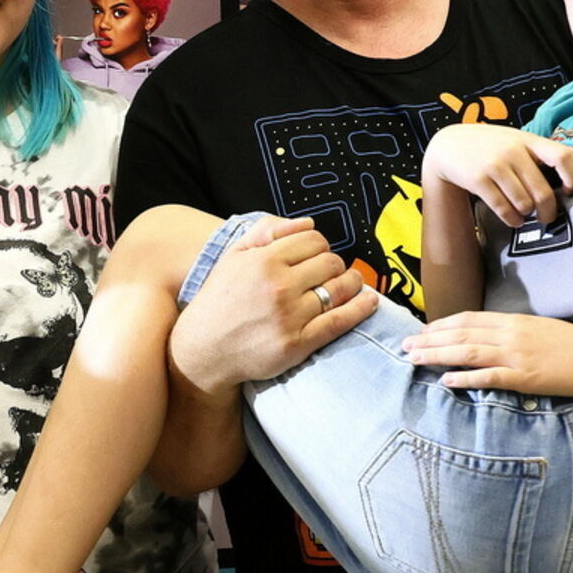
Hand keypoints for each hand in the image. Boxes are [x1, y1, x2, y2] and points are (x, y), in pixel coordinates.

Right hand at [167, 215, 377, 396]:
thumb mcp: (233, 256)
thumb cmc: (219, 300)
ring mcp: (290, 316)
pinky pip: (340, 321)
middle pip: (331, 263)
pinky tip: (369, 301)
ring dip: (351, 283)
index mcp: (263, 260)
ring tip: (350, 284)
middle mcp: (279, 286)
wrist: (203, 350)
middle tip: (329, 273)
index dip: (319, 246)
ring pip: (340, 289)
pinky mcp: (298, 344)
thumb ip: (267, 231)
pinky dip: (361, 308)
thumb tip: (309, 223)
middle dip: (335, 264)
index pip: (314, 240)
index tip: (315, 256)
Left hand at [403, 311, 572, 397]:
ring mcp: (515, 355)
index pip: (468, 319)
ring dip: (437, 355)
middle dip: (429, 339)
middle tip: (405, 345)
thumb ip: (511, 331)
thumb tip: (486, 336)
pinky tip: (446, 380)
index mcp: (512, 320)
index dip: (441, 325)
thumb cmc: (572, 345)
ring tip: (414, 358)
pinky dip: (465, 378)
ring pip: (467, 352)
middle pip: (460, 334)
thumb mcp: (538, 329)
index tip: (422, 330)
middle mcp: (509, 334)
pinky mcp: (524, 377)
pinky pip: (488, 377)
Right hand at [423, 124, 572, 226]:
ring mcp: (495, 165)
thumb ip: (538, 152)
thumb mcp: (515, 140)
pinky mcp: (478, 180)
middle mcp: (513, 151)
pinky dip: (512, 219)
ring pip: (524, 203)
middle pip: (543, 191)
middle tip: (547, 217)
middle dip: (548, 211)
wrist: (449, 145)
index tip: (569, 189)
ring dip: (527, 214)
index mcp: (528, 140)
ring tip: (525, 215)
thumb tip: (569, 174)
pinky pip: (503, 208)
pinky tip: (514, 219)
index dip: (572, 177)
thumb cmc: (489, 145)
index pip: (562, 157)